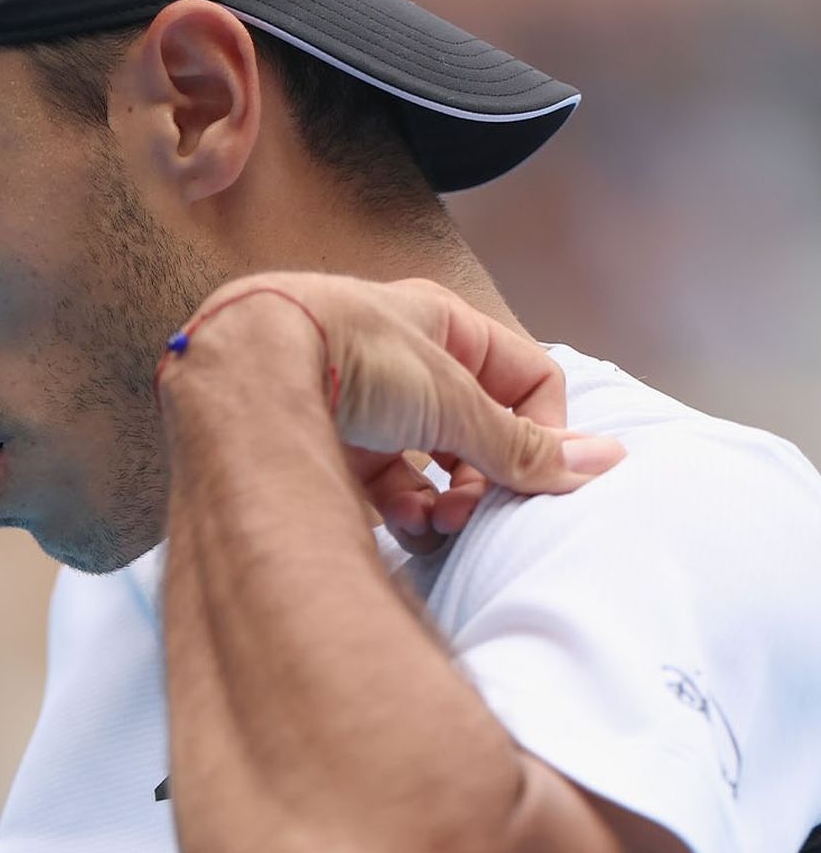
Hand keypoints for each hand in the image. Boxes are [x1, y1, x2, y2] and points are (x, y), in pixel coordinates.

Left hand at [168, 273, 625, 551]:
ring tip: (437, 524)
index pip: (527, 381)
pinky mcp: (335, 446)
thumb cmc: (351, 356)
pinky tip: (402, 524)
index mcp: (447, 329)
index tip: (536, 477)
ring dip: (446, 503)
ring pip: (434, 467)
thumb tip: (605, 461)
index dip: (542, 431)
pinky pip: (388, 487)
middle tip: (476, 511)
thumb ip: (522, 444)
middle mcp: (410, 365)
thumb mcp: (452, 400)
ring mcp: (371, 407)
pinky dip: (403, 510)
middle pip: (479, 434)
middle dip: (485, 480)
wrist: (248, 367)